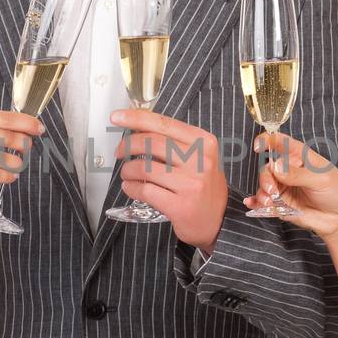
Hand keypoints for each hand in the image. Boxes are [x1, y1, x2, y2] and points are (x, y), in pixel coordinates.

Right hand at [0, 109, 43, 209]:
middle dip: (24, 144)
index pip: (4, 117)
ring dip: (16, 164)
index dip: (26, 122)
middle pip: (8, 136)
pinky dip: (7, 177)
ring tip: (16, 166)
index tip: (39, 128)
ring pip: (6, 158)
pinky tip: (9, 177)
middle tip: (29, 149)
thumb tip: (16, 132)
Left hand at [110, 109, 227, 253]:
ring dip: (128, 170)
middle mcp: (200, 160)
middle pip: (151, 142)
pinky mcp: (181, 206)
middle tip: (119, 152)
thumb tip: (138, 128)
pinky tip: (130, 187)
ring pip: (145, 168)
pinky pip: (145, 191)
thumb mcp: (199, 157)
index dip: (136, 118)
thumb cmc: (204, 186)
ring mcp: (191, 184)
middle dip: (128, 145)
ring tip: (128, 174)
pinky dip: (131, 188)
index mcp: (204, 142)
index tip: (117, 117)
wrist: (219, 221)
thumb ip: (174, 142)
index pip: (164, 123)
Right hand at [242, 131, 337, 240]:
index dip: (267, 140)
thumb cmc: (337, 192)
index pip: (280, 142)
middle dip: (266, 178)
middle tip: (272, 190)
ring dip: (262, 192)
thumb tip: (275, 166)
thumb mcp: (321, 179)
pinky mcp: (281, 204)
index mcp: (300, 156)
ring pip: (264, 185)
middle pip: (268, 167)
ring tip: (268, 201)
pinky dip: (256, 202)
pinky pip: (264, 202)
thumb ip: (297, 174)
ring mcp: (284, 187)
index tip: (258, 146)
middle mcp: (288, 170)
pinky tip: (251, 204)